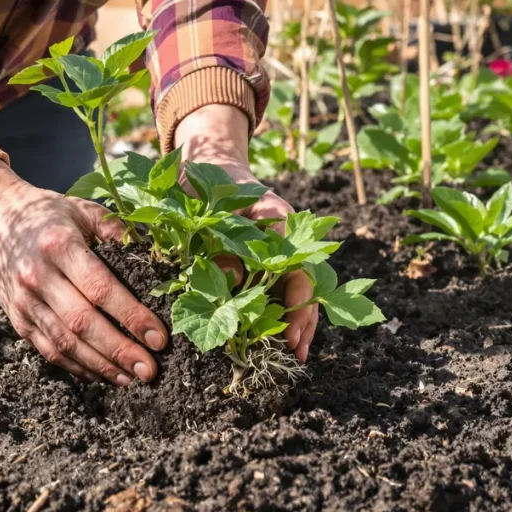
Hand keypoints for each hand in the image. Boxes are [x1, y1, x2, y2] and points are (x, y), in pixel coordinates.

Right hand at [0, 160, 167, 385]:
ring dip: (100, 365)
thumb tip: (154, 256)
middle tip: (149, 370)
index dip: (132, 316)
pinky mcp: (18, 319)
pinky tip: (101, 375)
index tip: (159, 337)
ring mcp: (25, 302)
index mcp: (59, 246)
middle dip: (119, 350)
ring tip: (131, 378)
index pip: (100, 288)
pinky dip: (76, 367)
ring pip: (65, 343)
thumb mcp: (83, 210)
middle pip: (82, 323)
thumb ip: (117, 231)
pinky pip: (48, 349)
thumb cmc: (48, 214)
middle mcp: (38, 276)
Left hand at [175, 104, 317, 362]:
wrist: (208, 158)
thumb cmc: (206, 179)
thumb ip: (221, 241)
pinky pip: (282, 284)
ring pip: (299, 286)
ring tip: (294, 352)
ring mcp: (280, 243)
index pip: (296, 265)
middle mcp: (286, 232)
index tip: (287, 329)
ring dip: (298, 319)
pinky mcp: (268, 253)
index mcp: (277, 217)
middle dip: (303, 318)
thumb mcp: (207, 207)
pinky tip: (279, 334)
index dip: (295, 299)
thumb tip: (232, 281)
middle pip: (306, 280)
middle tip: (296, 353)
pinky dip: (282, 309)